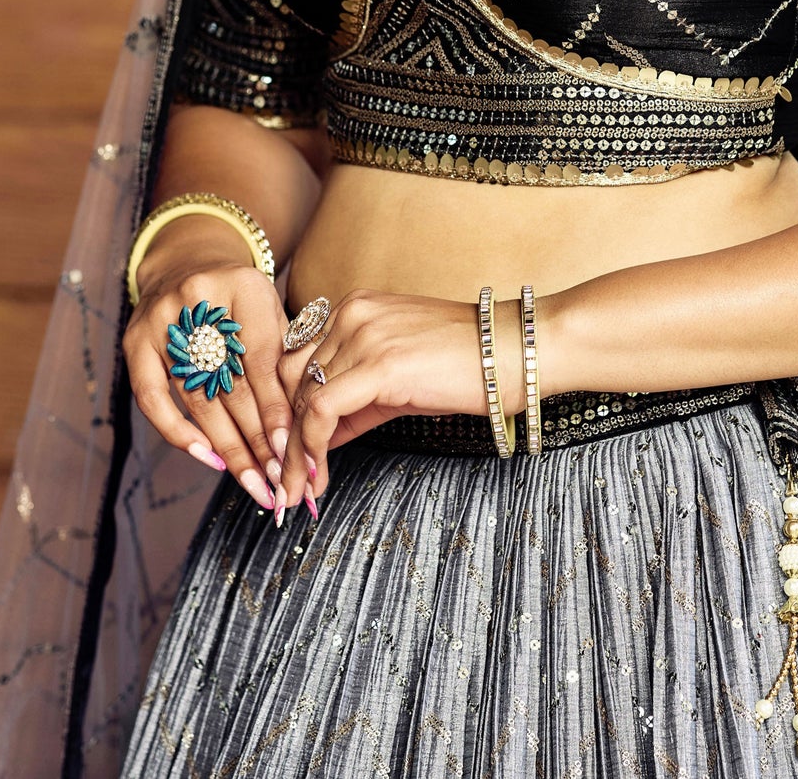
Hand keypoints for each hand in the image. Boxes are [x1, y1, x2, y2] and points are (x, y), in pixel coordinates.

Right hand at [123, 233, 296, 515]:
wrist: (187, 263)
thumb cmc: (239, 299)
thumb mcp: (270, 311)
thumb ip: (282, 355)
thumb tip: (297, 423)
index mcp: (244, 284)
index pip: (263, 358)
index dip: (277, 406)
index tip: (291, 446)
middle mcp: (198, 299)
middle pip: (231, 383)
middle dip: (257, 437)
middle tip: (276, 477)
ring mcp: (162, 321)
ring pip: (197, 397)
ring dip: (227, 446)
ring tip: (251, 480)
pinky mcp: (135, 342)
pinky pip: (153, 399)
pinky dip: (180, 433)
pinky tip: (208, 459)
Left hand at [275, 288, 521, 505]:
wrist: (512, 352)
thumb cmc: (465, 364)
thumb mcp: (397, 377)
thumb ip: (354, 401)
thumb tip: (319, 440)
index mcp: (354, 308)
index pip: (297, 362)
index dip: (287, 412)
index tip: (288, 455)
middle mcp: (352, 314)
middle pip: (290, 380)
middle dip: (284, 434)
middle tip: (288, 481)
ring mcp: (364, 335)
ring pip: (302, 399)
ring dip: (294, 450)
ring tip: (299, 489)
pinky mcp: (379, 364)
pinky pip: (323, 411)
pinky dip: (312, 448)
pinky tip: (318, 476)